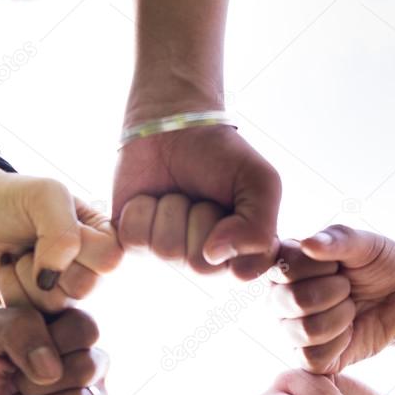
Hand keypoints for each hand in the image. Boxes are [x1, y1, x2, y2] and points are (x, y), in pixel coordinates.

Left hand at [0, 168, 122, 310]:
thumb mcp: (47, 195)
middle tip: (32, 242)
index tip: (53, 225)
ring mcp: (65, 295)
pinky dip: (10, 289)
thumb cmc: (15, 199)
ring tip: (19, 254)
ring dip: (25, 275)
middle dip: (46, 260)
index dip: (76, 245)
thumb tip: (50, 282)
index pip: (108, 259)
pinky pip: (30, 315)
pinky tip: (7, 271)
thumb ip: (63, 234)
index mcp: (105, 241)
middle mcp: (92, 272)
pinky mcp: (38, 312)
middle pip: (84, 287)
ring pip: (56, 303)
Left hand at [113, 126, 280, 278]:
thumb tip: (213, 255)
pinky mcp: (133, 241)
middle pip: (200, 264)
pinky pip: (135, 239)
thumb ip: (260, 228)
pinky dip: (141, 209)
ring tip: (177, 194)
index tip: (235, 204)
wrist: (173, 123)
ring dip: (171, 209)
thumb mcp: (261, 182)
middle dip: (201, 217)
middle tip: (202, 196)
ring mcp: (167, 254)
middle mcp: (205, 261)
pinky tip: (149, 198)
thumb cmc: (221, 154)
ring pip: (166, 250)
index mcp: (241, 252)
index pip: (244, 271)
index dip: (239, 235)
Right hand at [274, 226, 394, 373]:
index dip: (321, 267)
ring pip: (304, 331)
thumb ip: (337, 239)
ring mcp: (291, 330)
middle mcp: (280, 299)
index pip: (286, 268)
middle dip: (334, 292)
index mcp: (284, 266)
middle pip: (292, 300)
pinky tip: (348, 331)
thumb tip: (307, 244)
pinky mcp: (308, 358)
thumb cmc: (378, 265)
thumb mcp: (364, 243)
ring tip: (349, 308)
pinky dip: (340, 342)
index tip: (338, 265)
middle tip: (347, 288)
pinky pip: (313, 357)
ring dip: (340, 317)